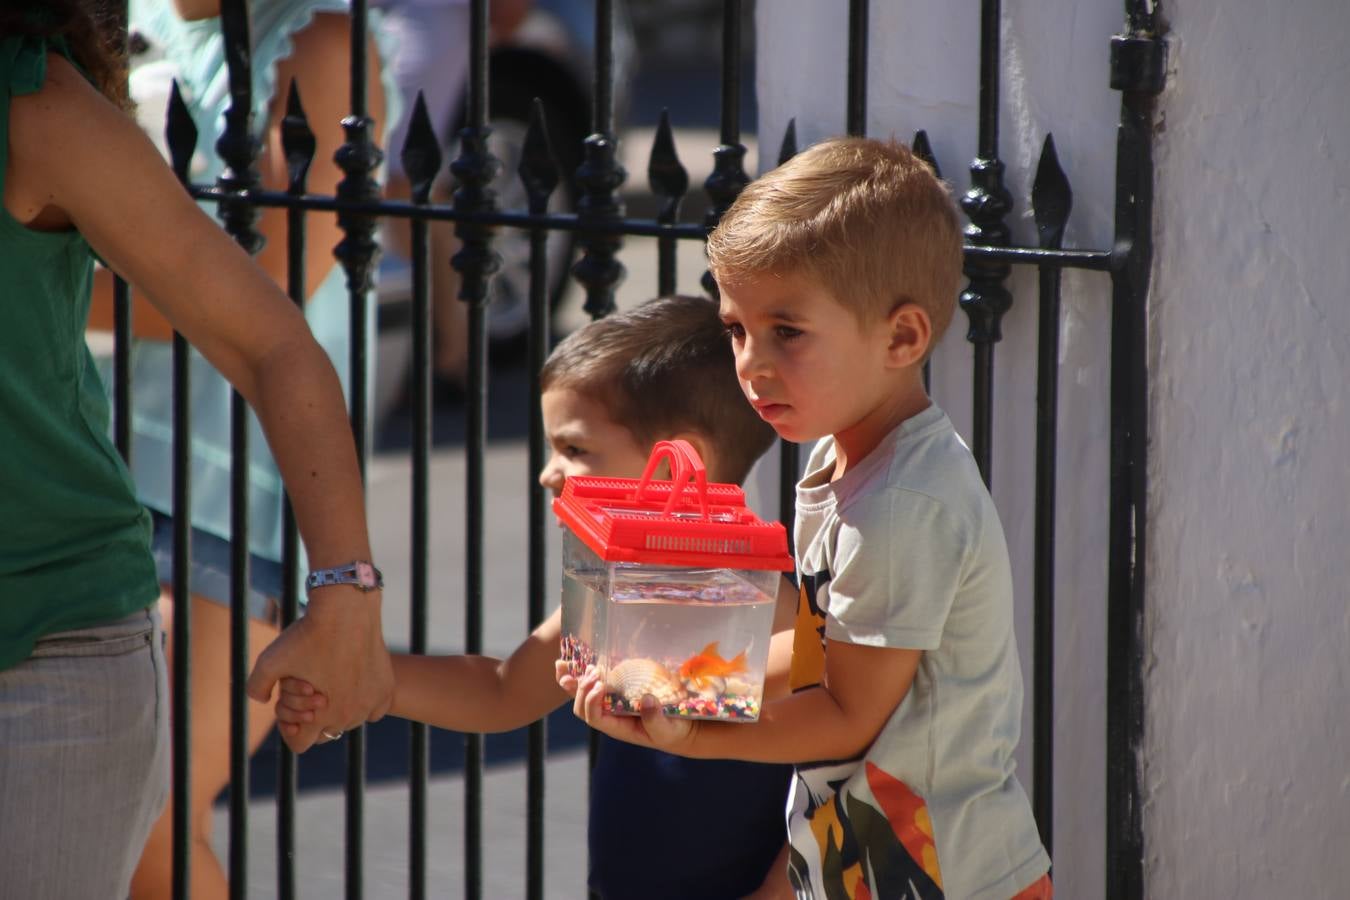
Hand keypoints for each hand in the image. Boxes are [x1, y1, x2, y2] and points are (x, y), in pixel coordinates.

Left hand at [246, 587, 393, 751]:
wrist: (348, 609)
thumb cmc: (308, 635)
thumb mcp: (269, 661)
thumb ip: (255, 688)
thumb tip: (263, 700)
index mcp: (324, 717)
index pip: (300, 744)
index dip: (288, 728)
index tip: (287, 704)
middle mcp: (352, 716)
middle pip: (326, 732)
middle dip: (314, 716)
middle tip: (309, 687)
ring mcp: (372, 702)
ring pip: (350, 719)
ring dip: (338, 707)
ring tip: (328, 679)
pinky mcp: (386, 687)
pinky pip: (374, 708)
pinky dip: (362, 699)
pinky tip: (352, 680)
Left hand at [569, 666, 697, 753]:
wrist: (681, 726)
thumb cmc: (673, 731)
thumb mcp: (667, 729)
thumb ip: (655, 719)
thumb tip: (646, 699)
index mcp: (617, 727)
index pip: (594, 717)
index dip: (592, 701)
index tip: (601, 685)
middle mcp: (610, 716)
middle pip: (582, 706)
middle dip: (582, 688)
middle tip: (594, 671)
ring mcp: (611, 703)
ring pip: (583, 694)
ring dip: (576, 679)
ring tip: (577, 664)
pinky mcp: (618, 690)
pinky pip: (595, 682)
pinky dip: (584, 673)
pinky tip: (580, 660)